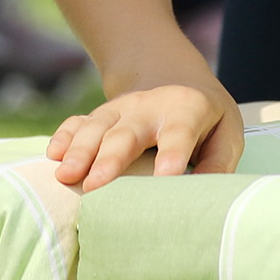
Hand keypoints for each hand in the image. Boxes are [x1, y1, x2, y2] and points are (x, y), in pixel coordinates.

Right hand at [46, 81, 242, 192]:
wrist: (174, 80)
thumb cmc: (206, 120)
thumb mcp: (227, 133)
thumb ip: (219, 164)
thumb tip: (203, 199)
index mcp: (187, 108)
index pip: (178, 133)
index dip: (171, 154)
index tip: (165, 177)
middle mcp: (148, 106)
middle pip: (126, 132)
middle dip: (110, 158)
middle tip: (95, 185)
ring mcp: (120, 109)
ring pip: (96, 127)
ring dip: (79, 150)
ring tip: (65, 176)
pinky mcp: (101, 116)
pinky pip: (77, 122)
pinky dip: (64, 136)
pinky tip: (53, 155)